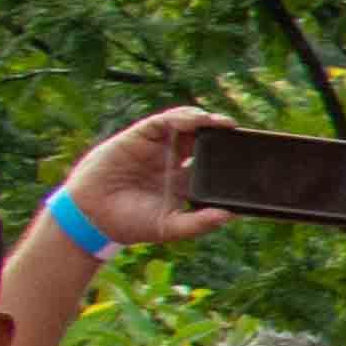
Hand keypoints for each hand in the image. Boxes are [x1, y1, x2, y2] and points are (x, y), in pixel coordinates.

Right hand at [55, 107, 232, 249]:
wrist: (92, 218)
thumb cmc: (131, 224)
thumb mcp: (170, 227)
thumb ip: (199, 223)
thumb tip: (230, 216)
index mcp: (185, 181)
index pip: (214, 164)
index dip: (232, 157)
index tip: (254, 156)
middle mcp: (174, 161)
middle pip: (204, 140)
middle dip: (223, 134)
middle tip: (241, 133)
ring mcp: (157, 148)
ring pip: (186, 126)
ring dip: (205, 121)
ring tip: (221, 123)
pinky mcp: (139, 137)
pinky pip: (163, 122)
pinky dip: (180, 117)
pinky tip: (195, 120)